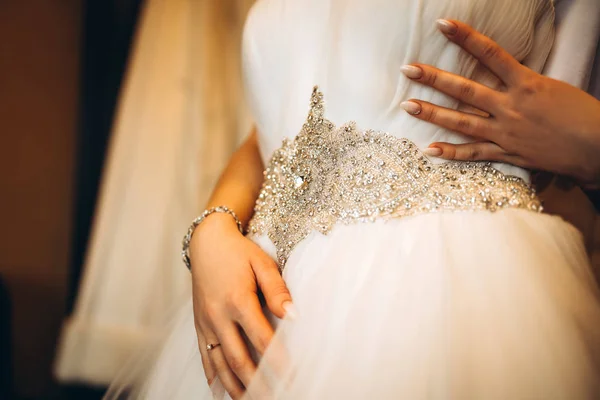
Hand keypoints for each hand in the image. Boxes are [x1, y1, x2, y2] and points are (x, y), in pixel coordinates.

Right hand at [190, 213, 293, 398]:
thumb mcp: (262, 263)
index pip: (261, 338)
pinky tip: (219, 391)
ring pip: (219, 362)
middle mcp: (219, 315)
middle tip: (273, 397)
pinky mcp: (199, 324)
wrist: (206, 242)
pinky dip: (212, 376)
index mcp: (238, 300)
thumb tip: (293, 315)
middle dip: (256, 383)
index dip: (277, 360)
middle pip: (238, 357)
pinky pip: (204, 355)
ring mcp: (206, 322)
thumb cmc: (239, 252)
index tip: (291, 377)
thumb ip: (277, 290)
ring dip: (234, 386)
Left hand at [400, 19, 599, 188]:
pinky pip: (473, 153)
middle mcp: (511, 107)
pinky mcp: (507, 153)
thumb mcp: (550, 87)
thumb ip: (520, 81)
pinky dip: (451, 152)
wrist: (597, 146)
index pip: (490, 53)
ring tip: (407, 105)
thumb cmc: (579, 113)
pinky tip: (428, 149)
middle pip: (465, 89)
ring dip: (433, 113)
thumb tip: (498, 73)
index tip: (442, 24)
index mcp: (526, 83)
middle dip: (434, 78)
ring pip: (462, 121)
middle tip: (408, 70)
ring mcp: (506, 132)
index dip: (465, 37)